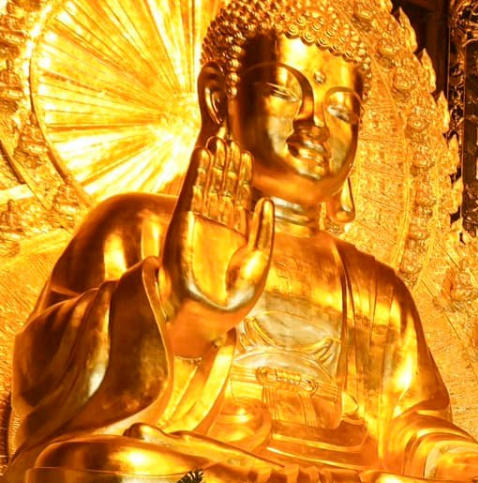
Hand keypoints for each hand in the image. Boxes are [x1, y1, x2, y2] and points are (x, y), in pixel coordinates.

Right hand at [159, 138, 273, 348]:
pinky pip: (191, 193)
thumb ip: (263, 232)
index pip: (237, 200)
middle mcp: (215, 228)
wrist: (206, 317)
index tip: (246, 156)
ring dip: (212, 164)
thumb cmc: (232, 298)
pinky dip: (197, 173)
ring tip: (219, 142)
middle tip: (232, 141)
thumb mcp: (258, 261)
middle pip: (221, 189)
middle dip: (227, 166)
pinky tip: (202, 156)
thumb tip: (265, 201)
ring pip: (207, 187)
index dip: (241, 178)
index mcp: (233, 237)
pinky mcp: (184, 225)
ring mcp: (199, 225)